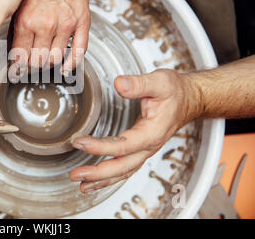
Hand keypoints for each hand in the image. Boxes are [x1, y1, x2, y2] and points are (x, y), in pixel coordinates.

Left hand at [12, 0, 90, 71]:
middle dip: (33, 66)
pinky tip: (66, 67)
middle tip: (32, 64)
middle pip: (38, 62)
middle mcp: (45, 24)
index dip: (19, 65)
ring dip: (50, 63)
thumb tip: (12, 51)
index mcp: (26, 21)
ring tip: (46, 59)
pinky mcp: (81, 24)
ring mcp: (64, 25)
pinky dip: (72, 64)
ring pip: (55, 59)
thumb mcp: (18, 4)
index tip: (19, 67)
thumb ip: (14, 28)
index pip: (20, 56)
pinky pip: (79, 51)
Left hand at [69, 69, 202, 192]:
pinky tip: (94, 180)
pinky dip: (108, 178)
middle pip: (122, 166)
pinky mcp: (140, 150)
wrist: (189, 99)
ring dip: (101, 180)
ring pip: (123, 172)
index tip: (81, 143)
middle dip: (98, 173)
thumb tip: (119, 84)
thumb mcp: (160, 82)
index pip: (124, 145)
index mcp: (153, 132)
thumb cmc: (176, 92)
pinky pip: (124, 168)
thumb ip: (138, 84)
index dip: (101, 147)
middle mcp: (149, 146)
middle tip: (76, 174)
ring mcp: (145, 150)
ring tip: (81, 183)